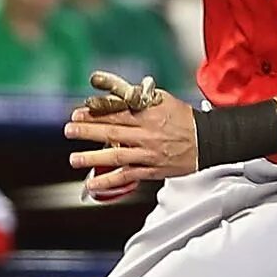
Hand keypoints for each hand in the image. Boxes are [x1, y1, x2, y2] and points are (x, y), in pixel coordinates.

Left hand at [66, 90, 203, 201]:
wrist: (207, 141)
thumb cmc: (184, 119)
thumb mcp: (163, 99)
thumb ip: (139, 97)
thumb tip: (117, 92)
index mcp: (149, 115)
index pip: (117, 113)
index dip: (96, 113)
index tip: (78, 112)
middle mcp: (147, 135)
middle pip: (112, 132)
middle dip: (88, 131)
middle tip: (69, 129)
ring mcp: (148, 154)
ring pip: (117, 156)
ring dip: (93, 158)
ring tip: (74, 158)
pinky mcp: (151, 170)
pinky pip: (127, 177)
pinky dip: (108, 182)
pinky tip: (91, 184)